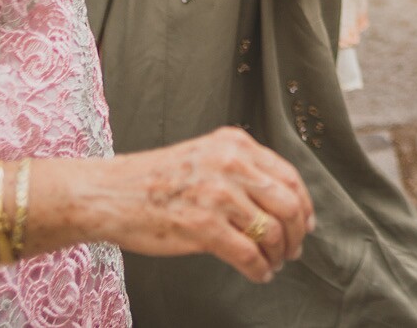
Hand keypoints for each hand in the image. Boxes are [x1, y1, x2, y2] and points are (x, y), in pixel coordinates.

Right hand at [85, 127, 314, 282]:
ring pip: (272, 231)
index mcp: (235, 144)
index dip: (304, 204)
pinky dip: (260, 269)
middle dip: (297, 233)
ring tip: (274, 263)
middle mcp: (232, 164)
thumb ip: (241, 169)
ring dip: (279, 253)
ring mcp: (218, 195)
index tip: (306, 222)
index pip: (289, 176)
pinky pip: (249, 254)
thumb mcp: (206, 155)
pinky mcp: (204, 226)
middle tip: (294, 249)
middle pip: (288, 204)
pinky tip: (259, 274)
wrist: (110, 193)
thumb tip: (279, 200)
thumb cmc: (156, 179)